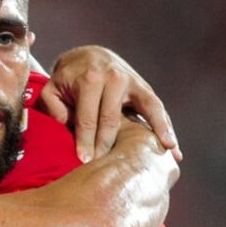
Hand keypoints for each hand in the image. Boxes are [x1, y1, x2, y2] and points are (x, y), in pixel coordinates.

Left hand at [38, 46, 179, 162]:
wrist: (89, 57)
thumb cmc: (68, 80)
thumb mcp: (52, 88)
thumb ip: (53, 106)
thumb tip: (67, 125)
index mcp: (90, 79)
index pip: (88, 117)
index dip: (85, 141)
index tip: (84, 161)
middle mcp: (114, 79)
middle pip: (112, 119)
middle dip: (108, 146)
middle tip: (108, 169)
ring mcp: (132, 82)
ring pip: (144, 110)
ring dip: (154, 133)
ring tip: (164, 156)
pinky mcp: (144, 88)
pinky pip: (157, 108)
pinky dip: (166, 127)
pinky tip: (173, 148)